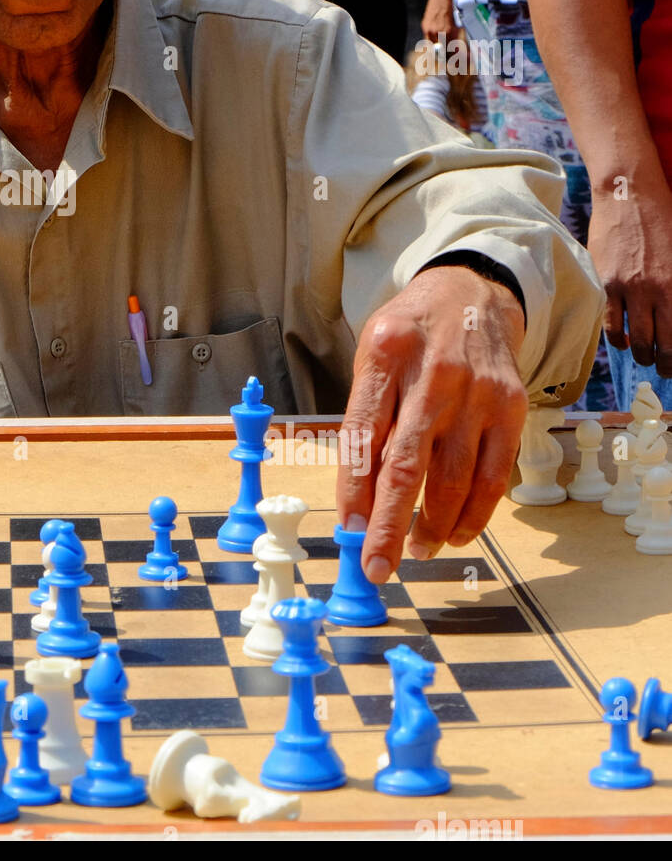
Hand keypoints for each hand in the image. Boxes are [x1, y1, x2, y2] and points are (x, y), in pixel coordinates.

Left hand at [337, 265, 527, 583]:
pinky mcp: (512, 407)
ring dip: (432, 526)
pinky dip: (474, 513)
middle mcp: (433, 373)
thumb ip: (365, 417)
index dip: (354, 489)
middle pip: (406, 464)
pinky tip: (457, 534)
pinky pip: (493, 474)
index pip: (362, 433)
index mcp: (385, 356)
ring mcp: (477, 391)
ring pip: (453, 478)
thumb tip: (357, 497)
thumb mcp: (373, 357)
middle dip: (388, 524)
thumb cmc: (410, 335)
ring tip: (414, 551)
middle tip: (376, 566)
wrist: (473, 293)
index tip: (348, 532)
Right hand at [588, 182, 671, 376]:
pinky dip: (617, 336)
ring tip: (642, 353)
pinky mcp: (604, 282)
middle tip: (661, 367)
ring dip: (639, 352)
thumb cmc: (664, 222)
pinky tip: (623, 338)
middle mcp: (653, 291)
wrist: (630, 197)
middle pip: (657, 344)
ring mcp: (626, 287)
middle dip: (661, 362)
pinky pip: (609, 321)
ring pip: (632, 337)